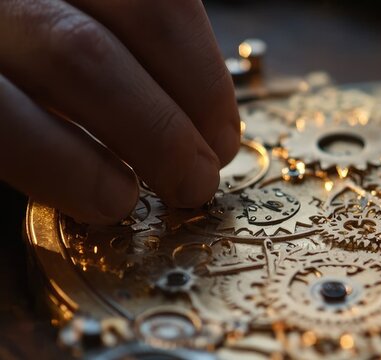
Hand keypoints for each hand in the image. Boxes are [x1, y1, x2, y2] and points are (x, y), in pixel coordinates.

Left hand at [0, 0, 239, 223]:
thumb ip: (22, 140)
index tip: (115, 200)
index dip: (65, 164)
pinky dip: (197, 42)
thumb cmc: (2, 92)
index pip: (2, 114)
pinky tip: (206, 86)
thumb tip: (105, 185)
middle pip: (81, 55)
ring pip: (144, 7)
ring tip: (219, 140)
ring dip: (200, 84)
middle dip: (159, 129)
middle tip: (194, 183)